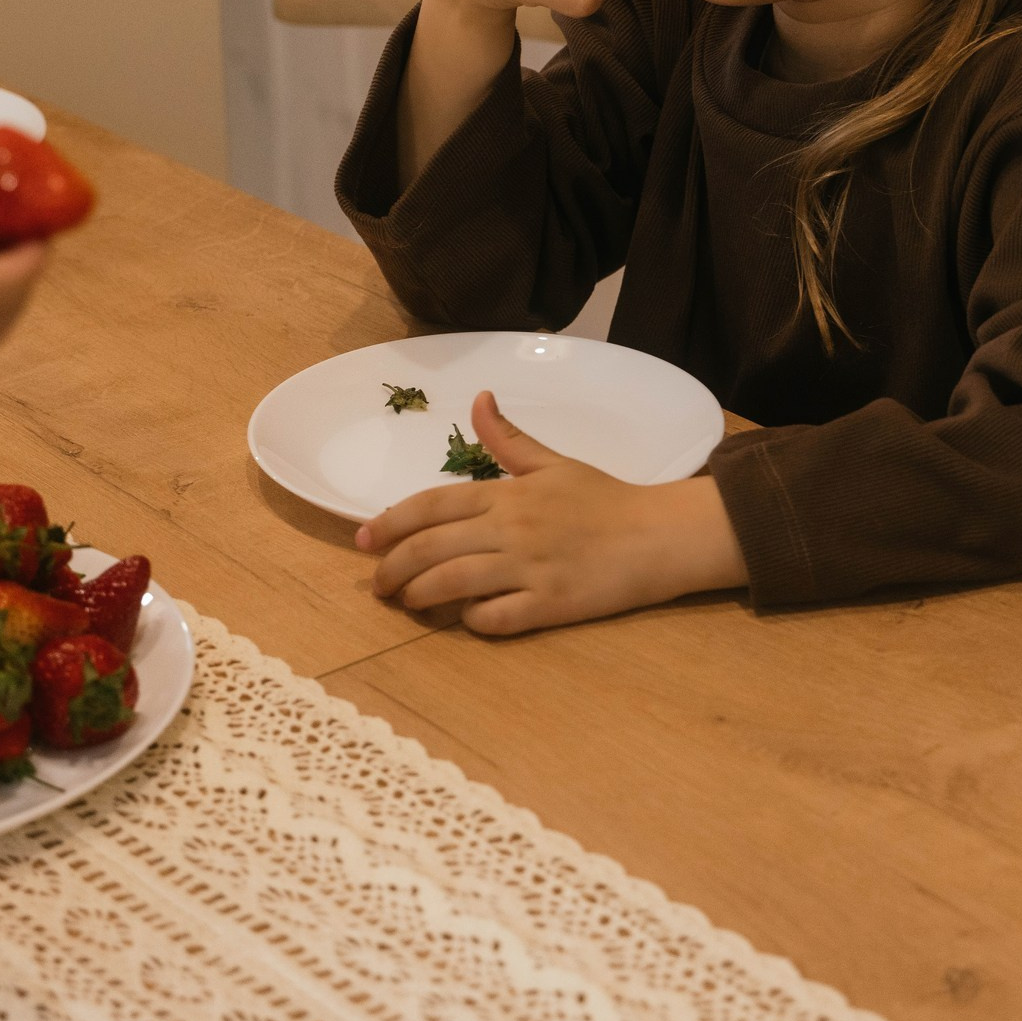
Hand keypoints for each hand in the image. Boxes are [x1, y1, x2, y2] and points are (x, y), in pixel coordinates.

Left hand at [355, 391, 747, 633]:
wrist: (658, 534)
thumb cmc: (605, 499)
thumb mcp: (554, 463)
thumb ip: (509, 440)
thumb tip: (478, 399)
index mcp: (507, 493)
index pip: (432, 504)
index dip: (391, 523)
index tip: (364, 539)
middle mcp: (510, 528)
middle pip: (431, 548)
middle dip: (393, 568)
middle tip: (377, 584)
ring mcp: (529, 568)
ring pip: (453, 584)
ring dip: (420, 596)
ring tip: (406, 603)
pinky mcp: (550, 604)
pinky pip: (495, 617)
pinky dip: (473, 620)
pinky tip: (467, 618)